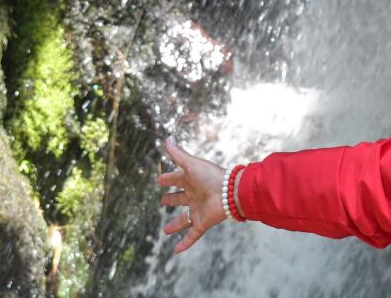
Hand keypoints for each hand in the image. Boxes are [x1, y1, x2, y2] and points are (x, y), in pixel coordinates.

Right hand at [157, 137, 225, 252]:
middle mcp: (194, 195)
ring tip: (165, 230)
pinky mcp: (202, 222)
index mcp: (192, 180)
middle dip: (172, 199)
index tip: (159, 180)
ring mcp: (198, 210)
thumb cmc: (212, 176)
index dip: (168, 179)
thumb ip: (178, 153)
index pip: (177, 179)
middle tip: (163, 201)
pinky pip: (192, 235)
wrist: (230, 192)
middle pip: (181, 198)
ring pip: (184, 219)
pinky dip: (184, 243)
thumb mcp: (192, 164)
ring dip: (175, 225)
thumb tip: (167, 138)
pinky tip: (175, 251)